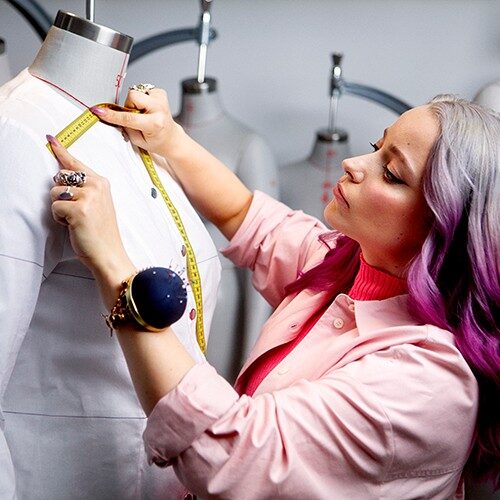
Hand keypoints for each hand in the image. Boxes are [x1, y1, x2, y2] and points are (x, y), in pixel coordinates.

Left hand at [48, 136, 135, 304]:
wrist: (109, 253)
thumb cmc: (101, 232)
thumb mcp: (97, 204)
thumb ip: (84, 188)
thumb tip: (62, 178)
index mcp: (101, 182)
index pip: (76, 163)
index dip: (60, 151)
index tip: (50, 139)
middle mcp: (96, 185)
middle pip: (59, 177)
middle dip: (60, 194)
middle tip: (75, 210)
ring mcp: (88, 197)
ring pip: (54, 192)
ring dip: (59, 207)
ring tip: (75, 219)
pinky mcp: (78, 209)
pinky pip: (54, 207)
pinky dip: (59, 219)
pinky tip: (74, 226)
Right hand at [91, 88, 183, 158]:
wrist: (171, 138)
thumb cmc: (156, 140)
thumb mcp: (138, 140)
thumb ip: (125, 127)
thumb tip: (112, 114)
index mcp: (155, 123)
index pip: (129, 118)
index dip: (113, 115)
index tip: (100, 112)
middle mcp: (160, 108)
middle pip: (132, 96)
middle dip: (128, 106)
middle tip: (135, 117)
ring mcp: (161, 98)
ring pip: (136, 93)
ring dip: (135, 104)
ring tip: (144, 114)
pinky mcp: (160, 92)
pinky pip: (141, 91)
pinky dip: (141, 100)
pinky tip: (148, 109)